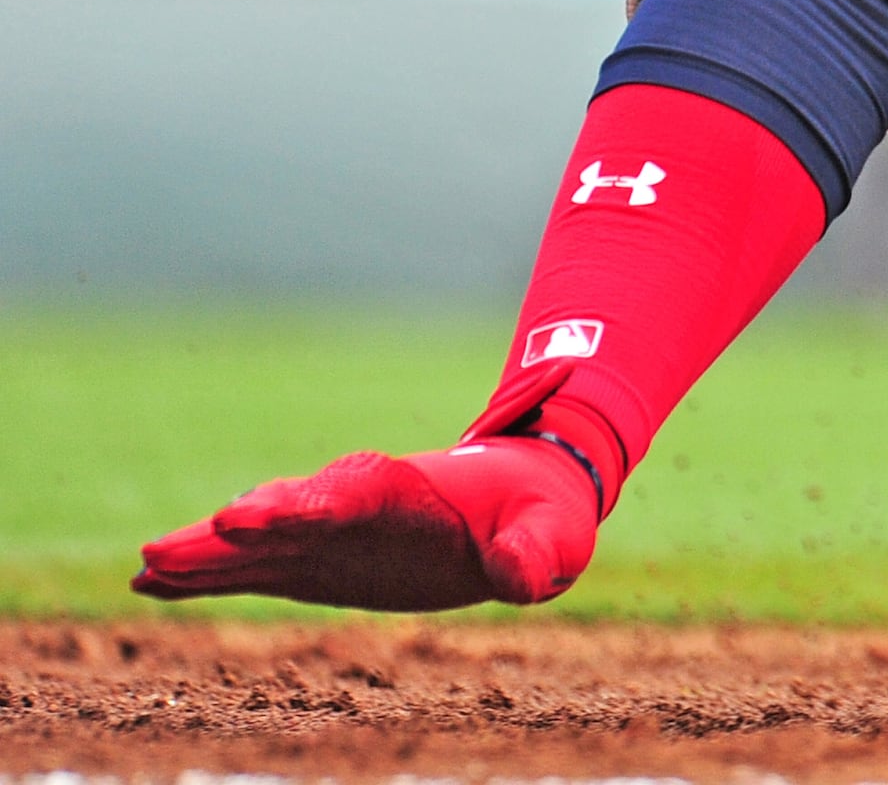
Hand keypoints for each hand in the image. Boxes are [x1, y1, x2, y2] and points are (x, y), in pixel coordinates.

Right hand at [133, 438, 602, 611]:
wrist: (514, 501)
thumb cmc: (536, 514)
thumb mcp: (553, 533)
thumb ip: (536, 551)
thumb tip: (521, 574)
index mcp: (411, 490)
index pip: (354, 493)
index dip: (305, 504)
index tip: (248, 514)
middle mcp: (355, 505)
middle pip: (293, 510)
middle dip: (249, 524)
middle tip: (190, 538)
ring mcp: (326, 533)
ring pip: (259, 542)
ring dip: (207, 553)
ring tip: (148, 565)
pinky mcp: (310, 559)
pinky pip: (251, 567)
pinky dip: (205, 573)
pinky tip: (151, 582)